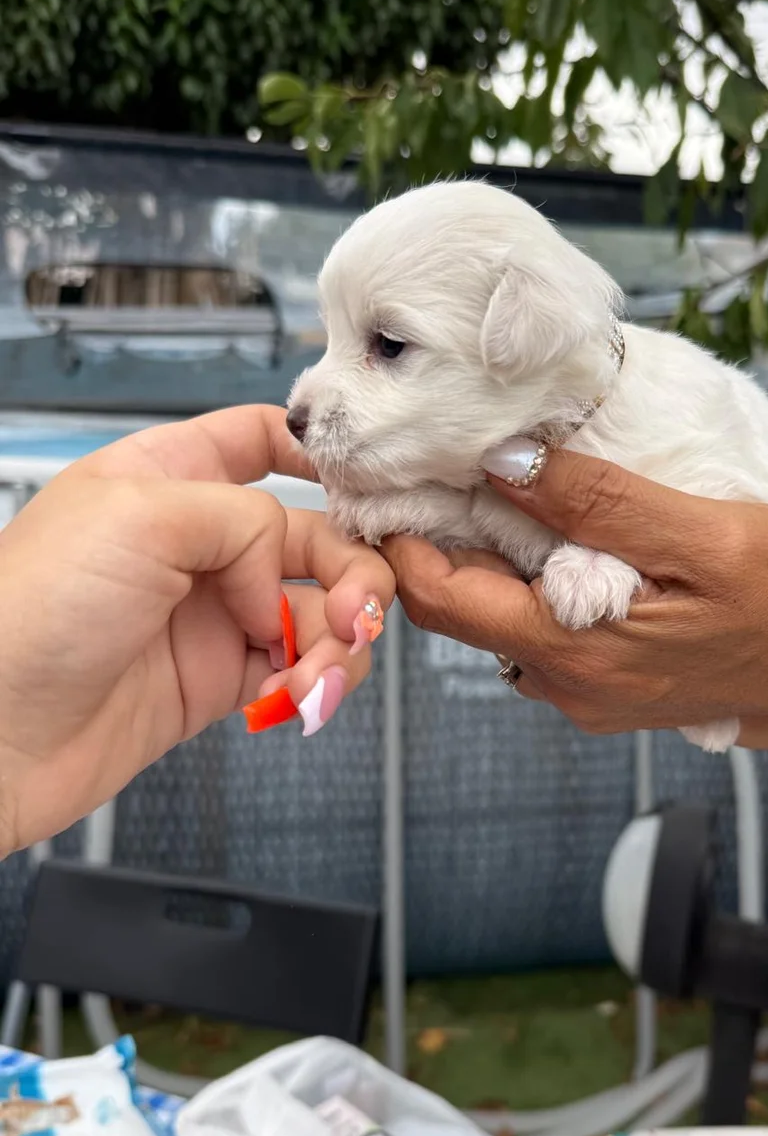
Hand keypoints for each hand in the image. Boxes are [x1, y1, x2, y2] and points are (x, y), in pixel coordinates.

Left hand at [0, 406, 393, 855]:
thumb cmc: (29, 613)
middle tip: (355, 615)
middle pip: (315, 536)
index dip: (317, 454)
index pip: (259, 441)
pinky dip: (318, 681)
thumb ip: (242, 518)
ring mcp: (214, 614)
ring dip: (343, 638)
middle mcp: (198, 543)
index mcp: (169, 478)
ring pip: (321, 610)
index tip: (366, 485)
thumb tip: (283, 575)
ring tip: (322, 671)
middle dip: (353, 573)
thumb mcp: (138, 515)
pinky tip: (300, 694)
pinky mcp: (222, 680)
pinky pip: (301, 669)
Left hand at [382, 449, 767, 735]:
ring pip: (493, 619)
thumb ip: (598, 503)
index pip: (440, 597)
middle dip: (429, 538)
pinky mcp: (606, 684)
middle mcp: (566, 686)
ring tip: (480, 480)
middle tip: (427, 459)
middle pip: (455, 610)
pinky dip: (521, 578)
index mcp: (576, 653)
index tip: (389, 468)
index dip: (401, 533)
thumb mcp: (702, 534)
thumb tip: (502, 463)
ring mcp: (584, 692)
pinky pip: (533, 630)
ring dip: (478, 556)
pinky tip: (542, 528)